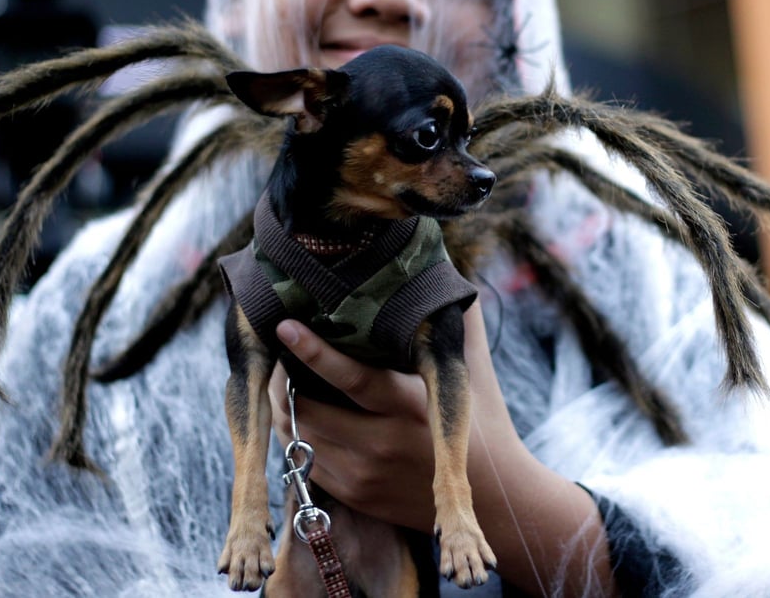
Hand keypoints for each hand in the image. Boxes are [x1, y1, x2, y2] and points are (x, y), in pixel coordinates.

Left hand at [267, 299, 614, 595]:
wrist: (493, 501)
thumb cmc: (484, 424)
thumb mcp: (474, 371)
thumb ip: (461, 321)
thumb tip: (446, 269)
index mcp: (411, 406)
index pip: (350, 377)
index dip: (312, 351)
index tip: (284, 325)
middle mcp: (383, 443)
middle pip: (306, 408)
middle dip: (281, 379)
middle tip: (276, 352)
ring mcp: (364, 475)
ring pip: (297, 436)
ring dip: (283, 406)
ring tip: (281, 378)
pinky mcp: (355, 496)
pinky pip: (303, 462)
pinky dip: (295, 434)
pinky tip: (300, 412)